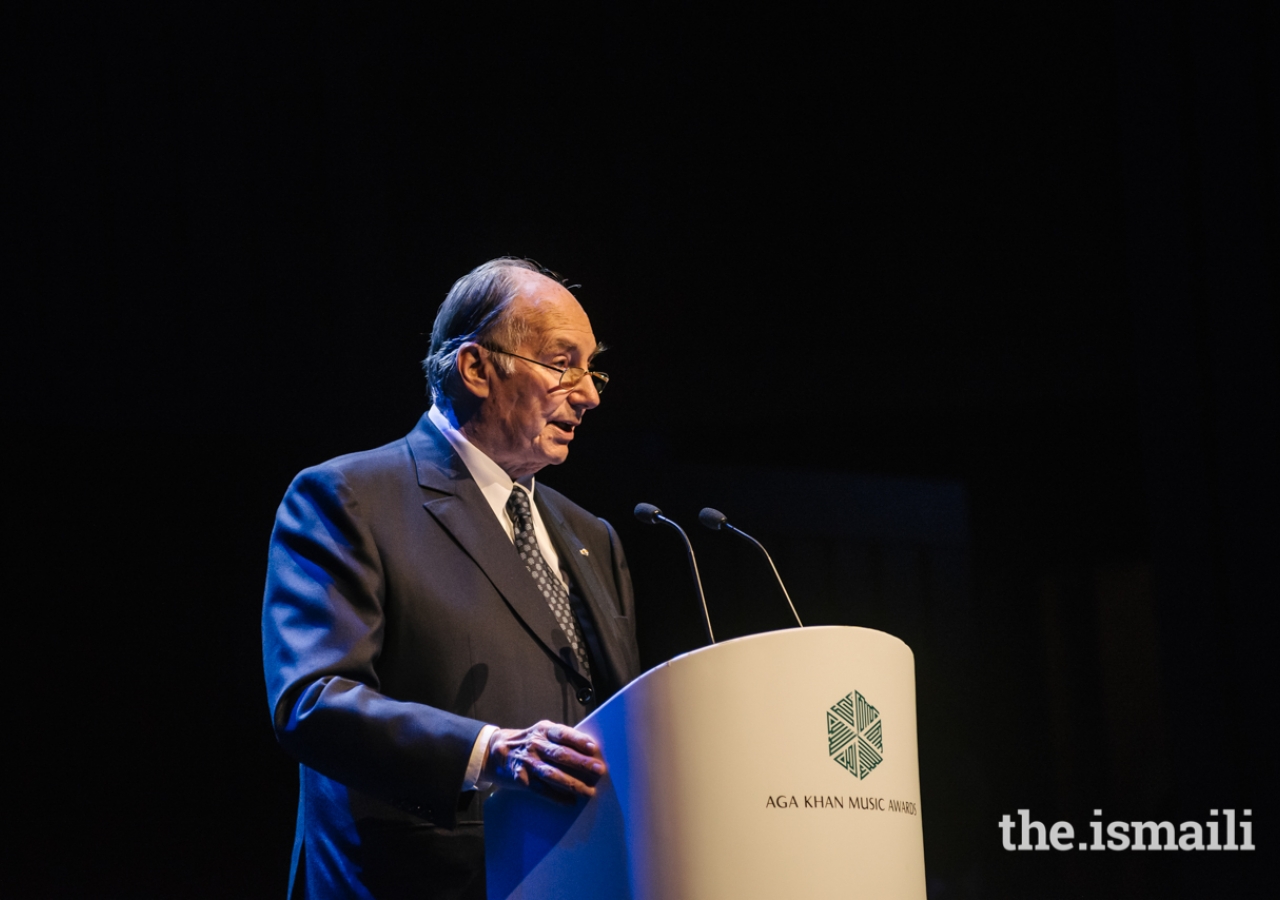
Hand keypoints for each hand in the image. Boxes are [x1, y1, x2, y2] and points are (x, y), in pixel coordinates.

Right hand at [483, 720, 605, 803]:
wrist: (496, 752)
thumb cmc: (527, 742)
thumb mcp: (542, 733)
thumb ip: (561, 739)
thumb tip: (588, 751)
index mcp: (544, 731)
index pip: (563, 734)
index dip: (578, 741)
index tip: (593, 748)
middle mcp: (535, 745)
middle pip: (561, 755)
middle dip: (581, 763)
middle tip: (598, 770)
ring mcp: (528, 762)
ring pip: (553, 774)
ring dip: (573, 784)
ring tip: (588, 791)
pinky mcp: (521, 779)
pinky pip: (542, 790)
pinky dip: (557, 797)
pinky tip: (570, 802)